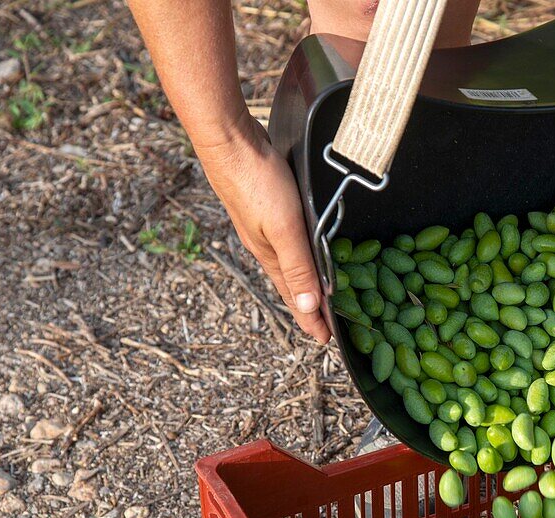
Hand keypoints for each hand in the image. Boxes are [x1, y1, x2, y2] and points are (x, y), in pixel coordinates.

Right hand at [195, 114, 331, 343]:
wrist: (229, 139)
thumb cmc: (256, 181)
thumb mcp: (284, 228)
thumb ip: (298, 265)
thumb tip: (308, 306)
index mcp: (270, 255)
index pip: (295, 296)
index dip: (311, 319)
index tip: (325, 340)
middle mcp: (264, 244)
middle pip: (291, 282)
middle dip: (308, 305)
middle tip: (325, 324)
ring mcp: (262, 225)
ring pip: (288, 262)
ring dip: (303, 279)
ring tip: (317, 293)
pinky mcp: (264, 206)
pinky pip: (286, 240)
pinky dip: (298, 253)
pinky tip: (302, 246)